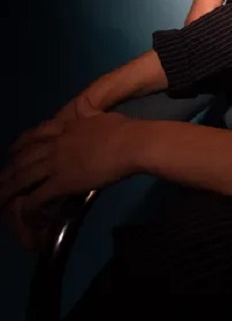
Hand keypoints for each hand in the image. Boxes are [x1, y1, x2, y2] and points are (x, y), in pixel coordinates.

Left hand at [0, 109, 137, 249]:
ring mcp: (57, 163)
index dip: (20, 143)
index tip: (12, 150)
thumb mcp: (100, 114)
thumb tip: (85, 108)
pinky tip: (24, 211)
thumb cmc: (122, 129)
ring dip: (8, 189)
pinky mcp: (62, 182)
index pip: (36, 135)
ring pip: (24, 177)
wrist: (130, 143)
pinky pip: (38, 196)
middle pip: (24, 157)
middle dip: (9, 170)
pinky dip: (28, 206)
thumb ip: (88, 114)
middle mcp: (55, 144)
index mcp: (65, 128)